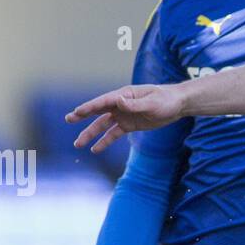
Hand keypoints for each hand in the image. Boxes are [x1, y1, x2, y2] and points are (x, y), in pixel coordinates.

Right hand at [66, 83, 185, 152]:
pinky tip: (95, 149)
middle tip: (68, 119)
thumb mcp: (152, 103)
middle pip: (98, 112)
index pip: (104, 102)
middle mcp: (120, 104)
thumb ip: (135, 104)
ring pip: (103, 126)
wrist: (177, 105)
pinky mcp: (129, 125)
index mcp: (124, 95)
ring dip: (90, 134)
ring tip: (78, 144)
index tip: (77, 112)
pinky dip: (104, 141)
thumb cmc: (165, 100)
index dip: (90, 107)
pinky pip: (113, 134)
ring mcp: (123, 115)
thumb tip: (118, 101)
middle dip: (83, 116)